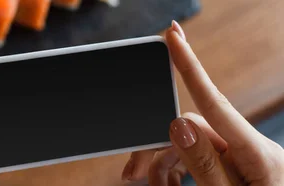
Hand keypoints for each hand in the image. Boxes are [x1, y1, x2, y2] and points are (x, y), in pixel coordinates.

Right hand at [121, 21, 283, 184]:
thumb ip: (207, 166)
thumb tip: (178, 125)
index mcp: (259, 154)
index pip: (214, 102)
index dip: (189, 66)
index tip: (171, 36)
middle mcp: (251, 149)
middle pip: (190, 130)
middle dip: (156, 148)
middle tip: (130, 174)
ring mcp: (244, 160)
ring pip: (189, 146)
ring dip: (163, 165)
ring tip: (148, 185)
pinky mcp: (238, 170)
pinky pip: (199, 161)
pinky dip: (177, 172)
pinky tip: (167, 184)